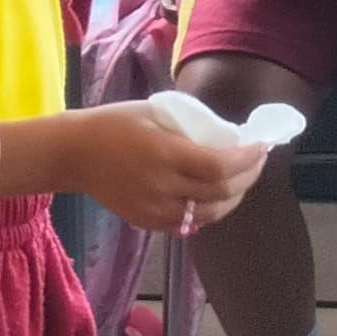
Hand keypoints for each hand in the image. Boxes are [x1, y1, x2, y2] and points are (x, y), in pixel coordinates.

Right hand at [74, 102, 266, 230]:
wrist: (74, 153)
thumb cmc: (114, 123)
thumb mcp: (155, 113)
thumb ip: (189, 127)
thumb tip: (226, 134)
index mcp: (165, 154)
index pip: (219, 166)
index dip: (247, 159)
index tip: (262, 146)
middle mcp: (162, 187)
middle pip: (220, 193)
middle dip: (247, 177)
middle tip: (259, 160)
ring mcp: (154, 209)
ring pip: (208, 214)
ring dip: (233, 198)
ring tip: (243, 179)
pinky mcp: (146, 222)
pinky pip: (188, 223)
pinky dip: (209, 210)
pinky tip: (217, 195)